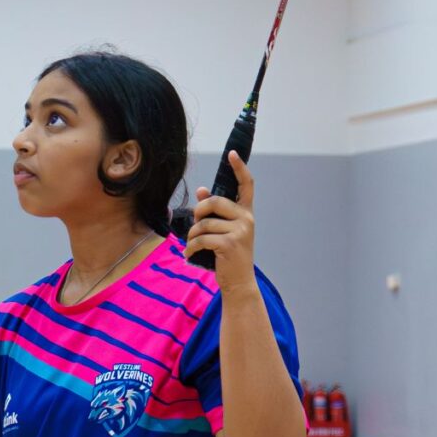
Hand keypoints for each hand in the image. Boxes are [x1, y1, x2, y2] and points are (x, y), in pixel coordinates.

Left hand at [185, 152, 258, 288]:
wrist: (239, 282)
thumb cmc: (229, 255)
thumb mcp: (224, 231)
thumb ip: (214, 212)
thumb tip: (201, 190)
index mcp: (246, 213)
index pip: (247, 185)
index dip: (239, 168)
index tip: (232, 154)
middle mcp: (246, 219)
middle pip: (213, 202)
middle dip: (198, 213)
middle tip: (194, 226)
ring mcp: (240, 231)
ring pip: (204, 224)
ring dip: (192, 236)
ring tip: (192, 245)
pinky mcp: (229, 244)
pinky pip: (201, 239)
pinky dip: (191, 248)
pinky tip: (190, 255)